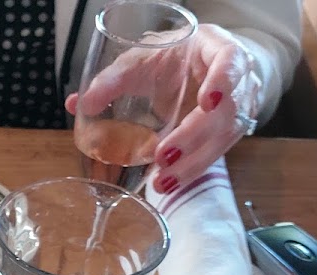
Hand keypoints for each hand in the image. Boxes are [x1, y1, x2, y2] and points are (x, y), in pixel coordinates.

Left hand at [65, 24, 260, 194]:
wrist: (199, 66)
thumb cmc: (172, 58)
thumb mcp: (142, 60)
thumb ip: (112, 80)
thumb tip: (76, 103)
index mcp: (218, 49)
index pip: (232, 61)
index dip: (224, 80)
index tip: (206, 101)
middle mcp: (238, 79)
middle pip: (226, 111)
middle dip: (194, 137)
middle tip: (163, 157)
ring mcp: (239, 107)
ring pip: (224, 138)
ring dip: (193, 163)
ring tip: (162, 182)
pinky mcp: (230, 131)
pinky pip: (216, 152)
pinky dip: (192, 169)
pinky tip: (169, 183)